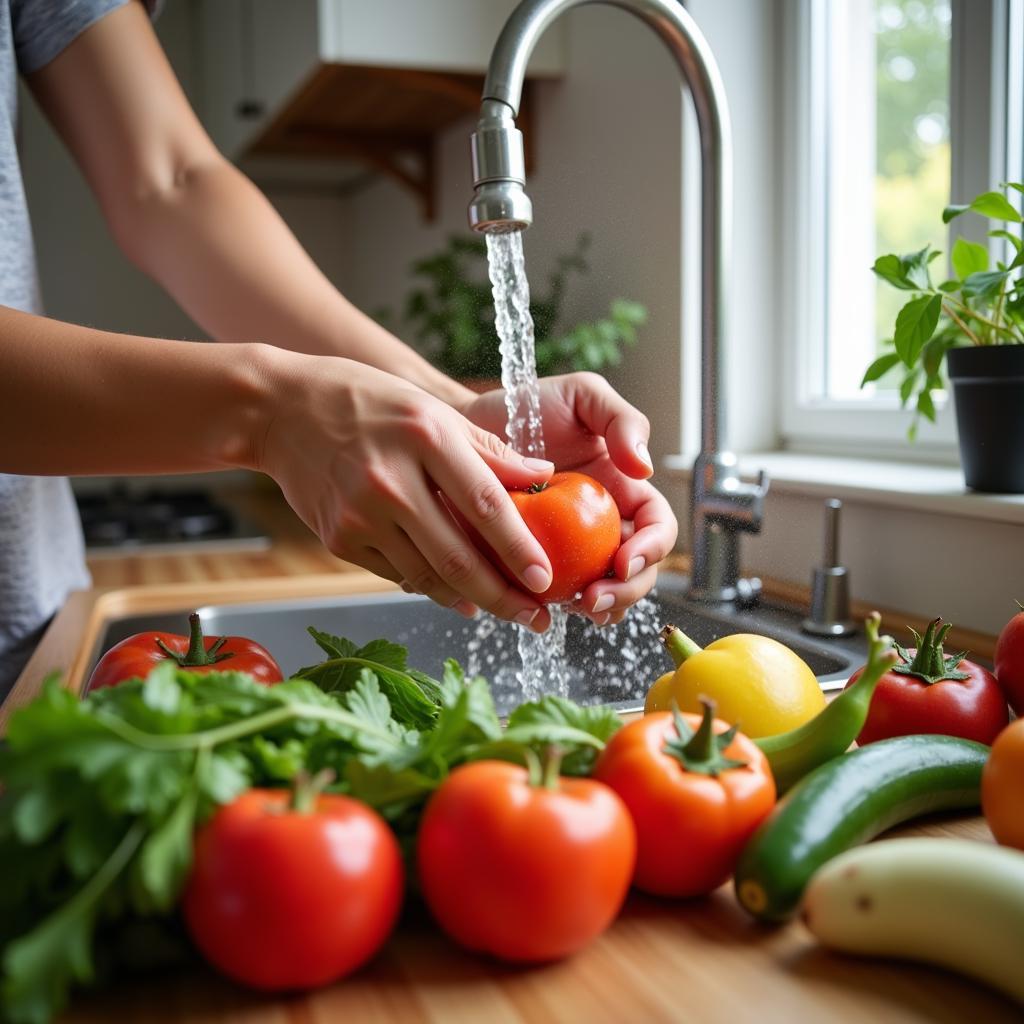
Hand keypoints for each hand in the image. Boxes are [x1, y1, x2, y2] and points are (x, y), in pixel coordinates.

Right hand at [256, 351, 558, 630]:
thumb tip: (543, 475)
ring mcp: (360, 515)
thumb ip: (488, 448)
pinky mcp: (338, 539)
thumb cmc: (366, 402)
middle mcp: (391, 480)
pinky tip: (457, 594)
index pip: (484, 503)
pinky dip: (430, 586)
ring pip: (428, 575)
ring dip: (470, 600)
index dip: (520, 548)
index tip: (546, 579)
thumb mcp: (430, 408)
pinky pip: (396, 574)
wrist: (278, 411)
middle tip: (537, 620)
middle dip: (504, 597)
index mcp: (425, 437)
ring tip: (504, 610)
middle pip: (458, 557)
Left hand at [460, 372, 678, 625]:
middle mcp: (603, 525)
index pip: (656, 527)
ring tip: (572, 607)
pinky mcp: (532, 563)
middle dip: (624, 593)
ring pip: (600, 593)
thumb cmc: (530, 406)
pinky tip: (538, 606)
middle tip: (592, 599)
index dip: (651, 549)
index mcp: (624, 491)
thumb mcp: (583, 396)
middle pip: (636, 572)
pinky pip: (549, 595)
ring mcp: (570, 548)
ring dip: (596, 609)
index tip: (622, 561)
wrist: (468, 424)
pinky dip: (550, 607)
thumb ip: (623, 420)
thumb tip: (644, 468)